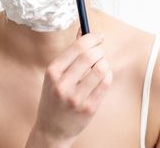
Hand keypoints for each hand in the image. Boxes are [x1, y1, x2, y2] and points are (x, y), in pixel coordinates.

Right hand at [31, 31, 112, 145]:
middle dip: (99, 49)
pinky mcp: (88, 108)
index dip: (91, 38)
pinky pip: (106, 83)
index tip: (99, 36)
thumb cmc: (54, 96)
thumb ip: (70, 52)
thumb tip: (83, 30)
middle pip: (90, 56)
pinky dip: (108, 75)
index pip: (77, 47)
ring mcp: (76, 98)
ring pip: (101, 69)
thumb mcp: (56, 73)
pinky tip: (103, 77)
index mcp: (52, 71)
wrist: (51, 129)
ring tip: (100, 66)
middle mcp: (62, 84)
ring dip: (104, 63)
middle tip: (100, 50)